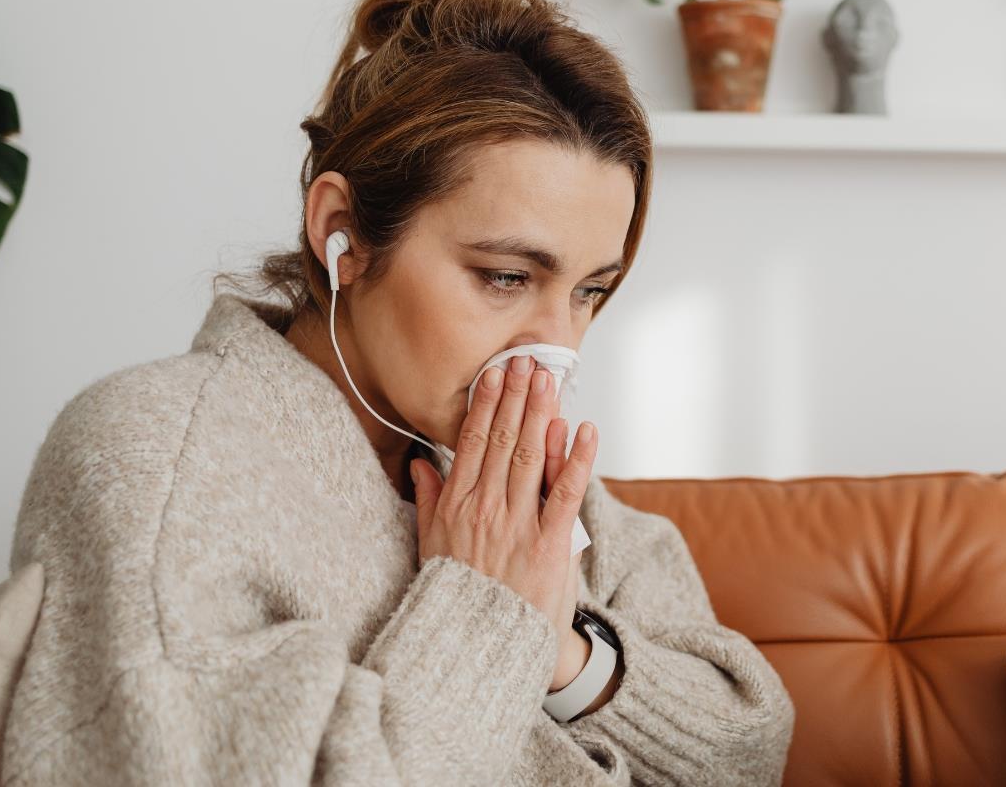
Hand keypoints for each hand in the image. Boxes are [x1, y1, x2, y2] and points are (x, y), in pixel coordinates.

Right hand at [411, 355, 598, 667]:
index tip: (495, 374)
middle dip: (516, 396)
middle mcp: (486, 509)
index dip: (486, 404)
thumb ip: (429, 501)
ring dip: (541, 412)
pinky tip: (584, 429)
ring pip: (530, 456)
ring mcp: (518, 524)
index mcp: (458, 506)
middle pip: (503, 440)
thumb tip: (421, 465)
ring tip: (549, 379)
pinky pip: (565, 492)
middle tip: (527, 360)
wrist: (486, 646)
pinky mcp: (549, 543)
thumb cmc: (461, 596)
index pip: (472, 443)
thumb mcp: (432, 547)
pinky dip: (576, 458)